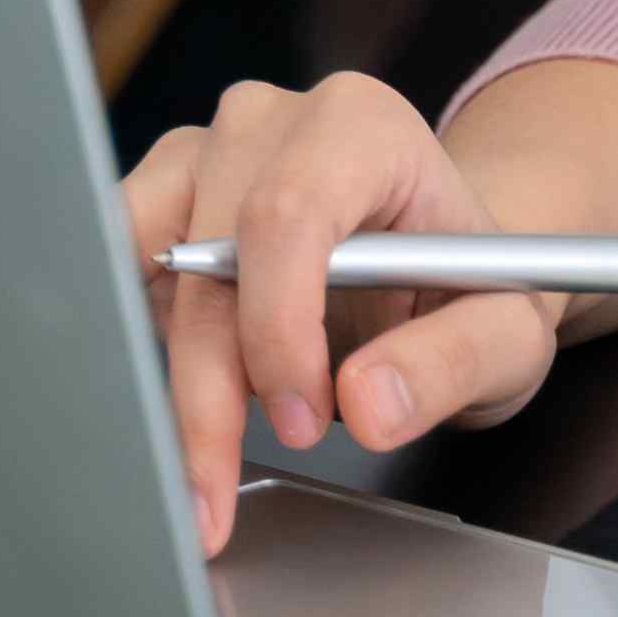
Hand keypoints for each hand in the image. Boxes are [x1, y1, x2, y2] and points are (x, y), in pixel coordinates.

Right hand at [123, 71, 570, 555]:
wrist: (438, 269)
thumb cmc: (471, 288)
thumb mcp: (505, 334)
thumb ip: (452, 363)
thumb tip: (366, 404)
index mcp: (363, 126)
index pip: (288, 214)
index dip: (278, 326)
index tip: (302, 421)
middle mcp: (269, 125)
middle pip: (208, 259)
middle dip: (211, 390)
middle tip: (228, 490)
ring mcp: (203, 156)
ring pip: (143, 269)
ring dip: (164, 378)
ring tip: (206, 465)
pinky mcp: (158, 202)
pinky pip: (112, 275)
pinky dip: (137, 352)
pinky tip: (189, 405)